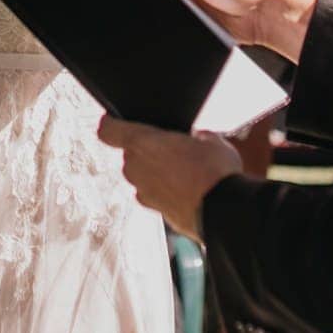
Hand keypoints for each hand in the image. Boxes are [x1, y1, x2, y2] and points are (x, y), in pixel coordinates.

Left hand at [97, 115, 242, 240]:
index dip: (110, 123)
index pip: (108, 130)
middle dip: (147, 151)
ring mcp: (143, 192)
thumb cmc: (215, 170)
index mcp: (142, 142)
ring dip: (156, 173)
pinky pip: (154, 194)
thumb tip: (198, 139)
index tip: (112, 120)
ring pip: (142, 176)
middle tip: (172, 149)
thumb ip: (197, 136)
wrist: (224, 212)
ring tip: (185, 171)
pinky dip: (165, 192)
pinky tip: (188, 190)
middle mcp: (135, 168)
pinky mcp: (155, 211)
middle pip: (130, 154)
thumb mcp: (212, 140)